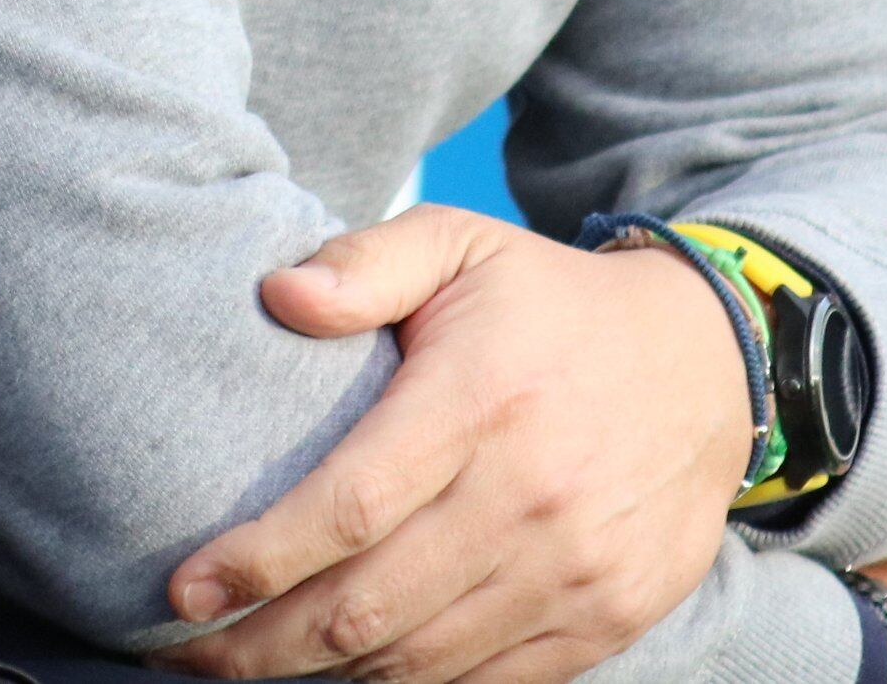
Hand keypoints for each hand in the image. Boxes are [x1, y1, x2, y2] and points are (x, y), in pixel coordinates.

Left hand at [151, 205, 755, 683]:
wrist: (706, 366)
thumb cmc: (550, 305)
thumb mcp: (460, 245)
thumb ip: (365, 262)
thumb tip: (278, 293)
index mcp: (481, 401)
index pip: (351, 508)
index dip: (257, 561)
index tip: (181, 590)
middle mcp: (531, 497)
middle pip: (370, 608)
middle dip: (259, 644)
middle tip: (184, 649)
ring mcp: (574, 572)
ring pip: (419, 662)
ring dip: (321, 676)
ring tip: (248, 664)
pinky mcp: (604, 621)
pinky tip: (345, 673)